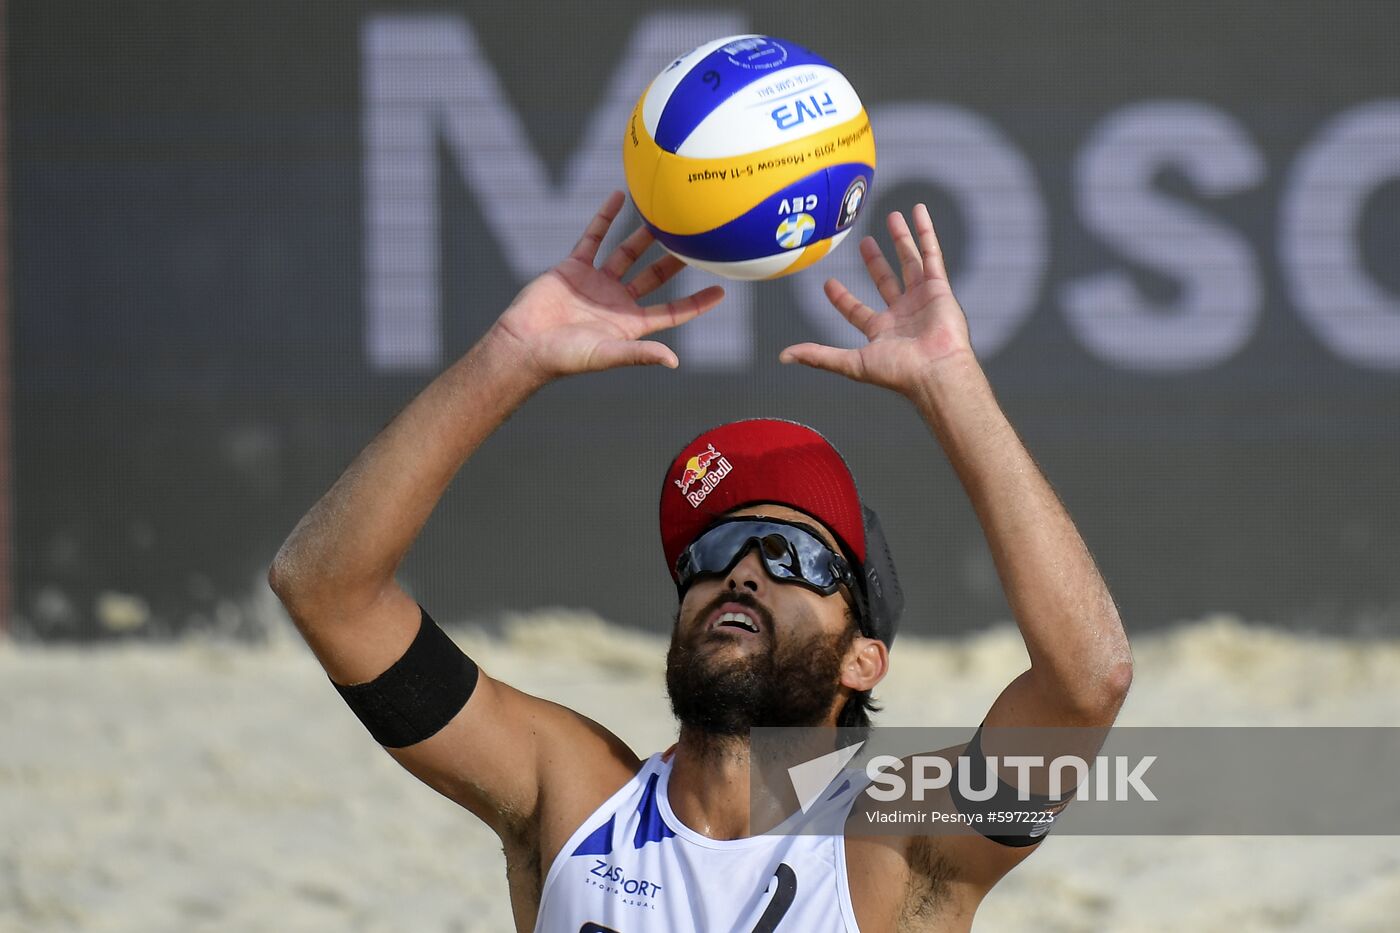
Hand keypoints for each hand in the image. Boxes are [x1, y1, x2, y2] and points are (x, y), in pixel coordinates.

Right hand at [489, 191, 724, 382]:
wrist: (523, 344)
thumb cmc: (565, 357)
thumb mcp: (606, 355)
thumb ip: (639, 354)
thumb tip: (674, 361)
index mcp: (629, 324)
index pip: (671, 313)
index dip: (695, 304)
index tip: (721, 291)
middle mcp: (617, 302)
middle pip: (654, 277)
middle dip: (675, 262)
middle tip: (697, 241)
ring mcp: (596, 283)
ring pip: (626, 253)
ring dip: (643, 235)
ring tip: (664, 215)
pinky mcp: (573, 267)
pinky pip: (593, 237)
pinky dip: (605, 217)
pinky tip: (619, 197)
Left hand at [779, 204, 973, 396]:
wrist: (935, 372)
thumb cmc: (898, 372)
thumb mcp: (851, 363)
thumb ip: (819, 356)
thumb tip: (783, 356)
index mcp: (881, 331)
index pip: (856, 311)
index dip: (842, 298)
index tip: (828, 283)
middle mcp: (902, 314)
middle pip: (885, 280)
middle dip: (874, 261)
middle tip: (864, 242)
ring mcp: (921, 299)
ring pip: (909, 261)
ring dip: (901, 239)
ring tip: (892, 216)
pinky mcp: (939, 288)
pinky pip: (931, 254)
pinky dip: (925, 232)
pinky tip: (918, 212)